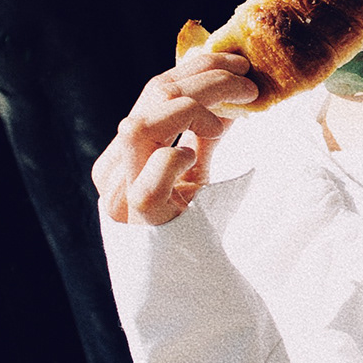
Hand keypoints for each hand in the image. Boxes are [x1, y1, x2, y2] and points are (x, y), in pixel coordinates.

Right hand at [92, 50, 258, 226]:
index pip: (154, 92)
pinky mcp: (142, 221)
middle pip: (152, 100)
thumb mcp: (197, 174)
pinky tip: (200, 156)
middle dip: (205, 78)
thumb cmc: (196, 233)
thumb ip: (202, 135)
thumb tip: (229, 92)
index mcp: (124, 155)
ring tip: (240, 108)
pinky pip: (152, 176)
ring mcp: (123, 197)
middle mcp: (114, 172)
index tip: (238, 65)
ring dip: (198, 104)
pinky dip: (177, 157)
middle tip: (248, 80)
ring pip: (142, 126)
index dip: (196, 69)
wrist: (193, 297)